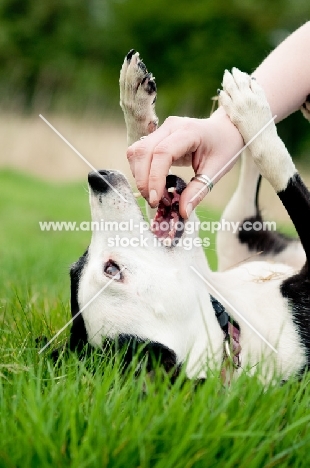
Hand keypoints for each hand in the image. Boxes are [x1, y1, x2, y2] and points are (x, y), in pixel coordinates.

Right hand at [126, 107, 243, 217]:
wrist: (225, 129)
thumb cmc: (224, 148)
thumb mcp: (216, 171)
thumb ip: (198, 191)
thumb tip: (182, 213)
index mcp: (189, 132)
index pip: (162, 153)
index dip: (155, 178)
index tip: (156, 200)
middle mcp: (170, 127)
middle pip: (143, 151)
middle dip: (144, 181)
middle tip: (154, 202)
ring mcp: (161, 129)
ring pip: (136, 151)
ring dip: (139, 176)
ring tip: (155, 194)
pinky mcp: (155, 135)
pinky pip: (138, 152)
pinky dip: (140, 170)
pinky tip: (152, 184)